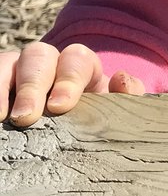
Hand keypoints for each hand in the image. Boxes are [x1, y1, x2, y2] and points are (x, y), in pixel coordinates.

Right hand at [0, 41, 144, 127]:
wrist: (74, 139)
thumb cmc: (95, 122)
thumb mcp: (114, 112)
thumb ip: (126, 98)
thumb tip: (122, 81)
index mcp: (81, 67)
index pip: (77, 59)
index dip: (69, 79)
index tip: (60, 106)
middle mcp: (48, 63)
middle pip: (39, 57)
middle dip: (32, 85)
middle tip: (25, 118)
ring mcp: (19, 71)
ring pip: (8, 63)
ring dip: (2, 87)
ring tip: (1, 117)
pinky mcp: (1, 82)